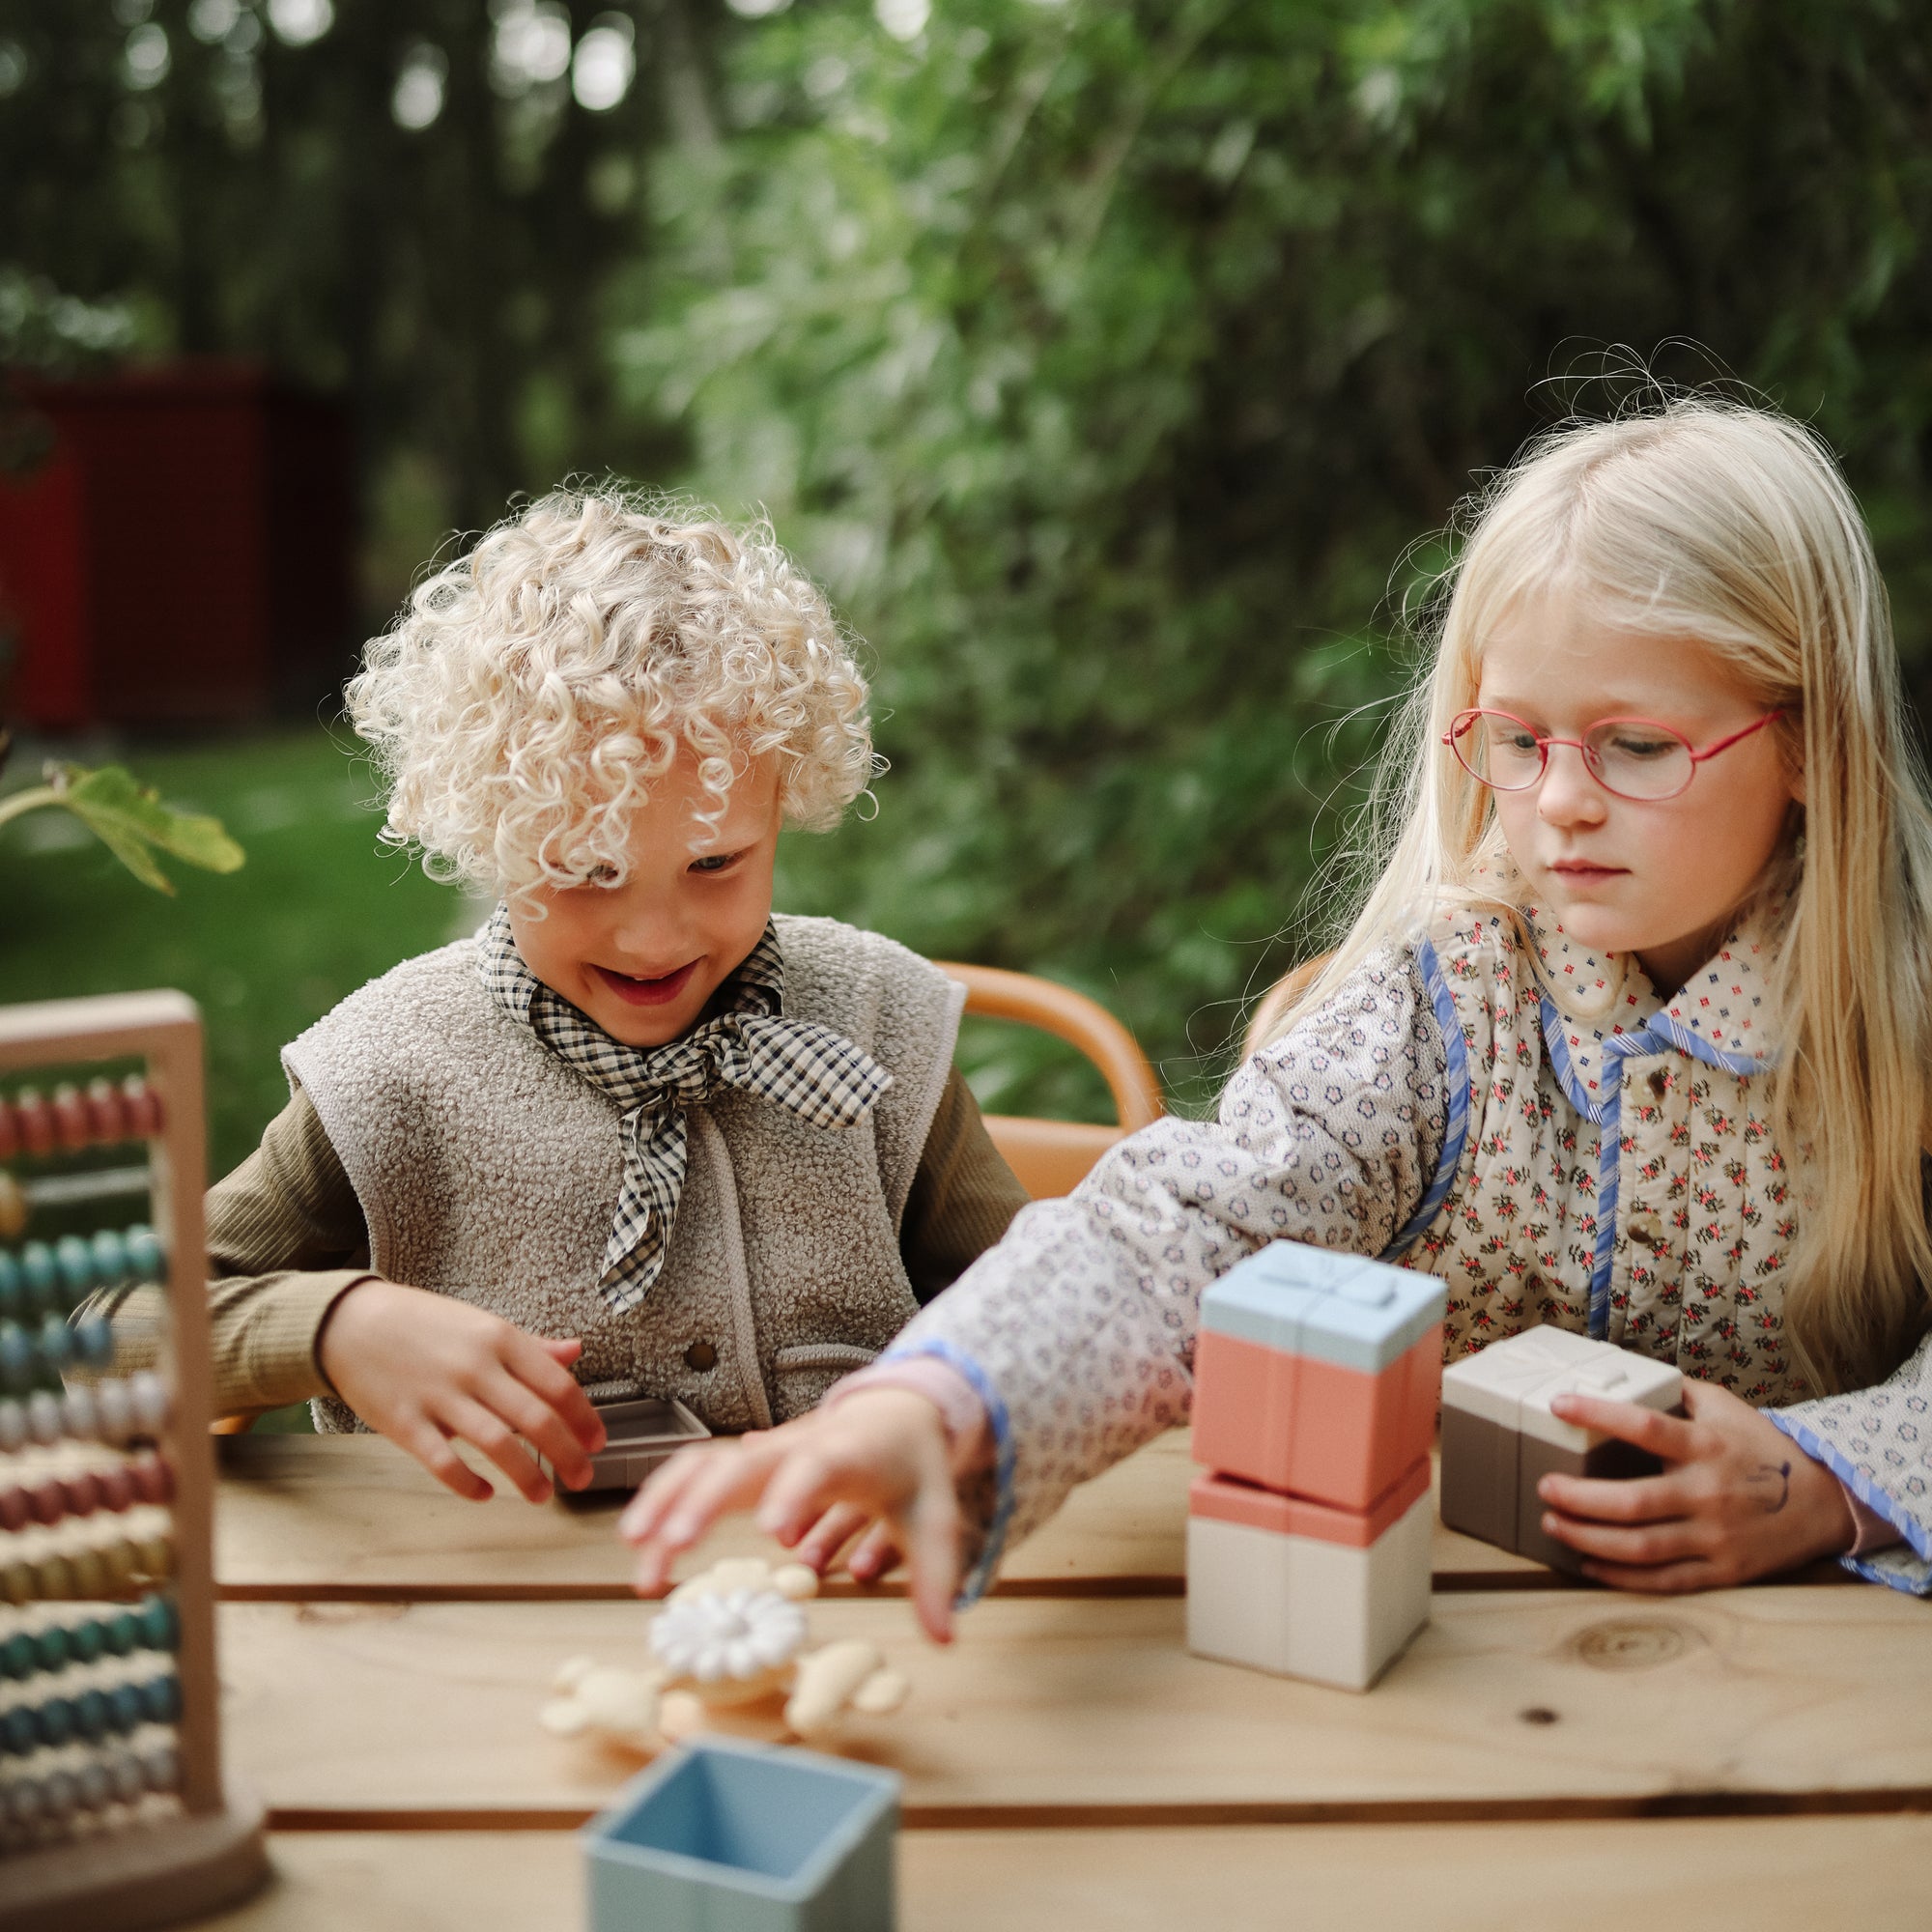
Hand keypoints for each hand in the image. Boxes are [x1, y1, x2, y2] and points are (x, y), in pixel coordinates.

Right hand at [316, 1278, 605, 1503]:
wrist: (351, 1324)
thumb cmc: (424, 1325)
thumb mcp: (482, 1324)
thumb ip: (530, 1345)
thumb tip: (576, 1351)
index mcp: (499, 1339)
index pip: (558, 1384)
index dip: (584, 1417)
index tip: (598, 1441)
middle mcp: (475, 1367)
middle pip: (536, 1418)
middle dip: (567, 1455)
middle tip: (582, 1478)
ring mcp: (439, 1396)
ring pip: (497, 1444)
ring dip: (527, 1476)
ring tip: (542, 1496)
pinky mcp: (404, 1423)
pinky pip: (444, 1463)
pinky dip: (469, 1485)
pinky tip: (486, 1494)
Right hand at [619, 1389, 961, 1642]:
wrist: (895, 1411)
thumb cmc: (912, 1467)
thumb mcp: (935, 1519)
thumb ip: (936, 1579)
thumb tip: (942, 1641)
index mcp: (845, 1453)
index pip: (814, 1465)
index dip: (792, 1492)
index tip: (769, 1528)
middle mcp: (795, 1446)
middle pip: (739, 1464)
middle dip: (700, 1502)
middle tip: (668, 1551)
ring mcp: (764, 1450)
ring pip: (703, 1464)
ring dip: (667, 1501)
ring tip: (640, 1554)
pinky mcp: (745, 1461)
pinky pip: (696, 1470)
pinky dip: (666, 1497)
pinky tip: (644, 1540)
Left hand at [1536, 1379, 1855, 1590]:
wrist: (1824, 1503)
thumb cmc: (1763, 1449)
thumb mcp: (1726, 1408)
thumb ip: (1678, 1392)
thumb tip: (1626, 1373)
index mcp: (1706, 1446)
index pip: (1645, 1426)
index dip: (1598, 1413)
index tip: (1558, 1405)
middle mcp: (1708, 1493)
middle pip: (1633, 1502)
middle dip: (1579, 1497)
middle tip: (1544, 1486)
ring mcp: (1714, 1537)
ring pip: (1640, 1548)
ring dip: (1588, 1538)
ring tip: (1553, 1523)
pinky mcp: (1721, 1572)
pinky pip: (1662, 1581)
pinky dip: (1620, 1577)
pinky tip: (1587, 1563)